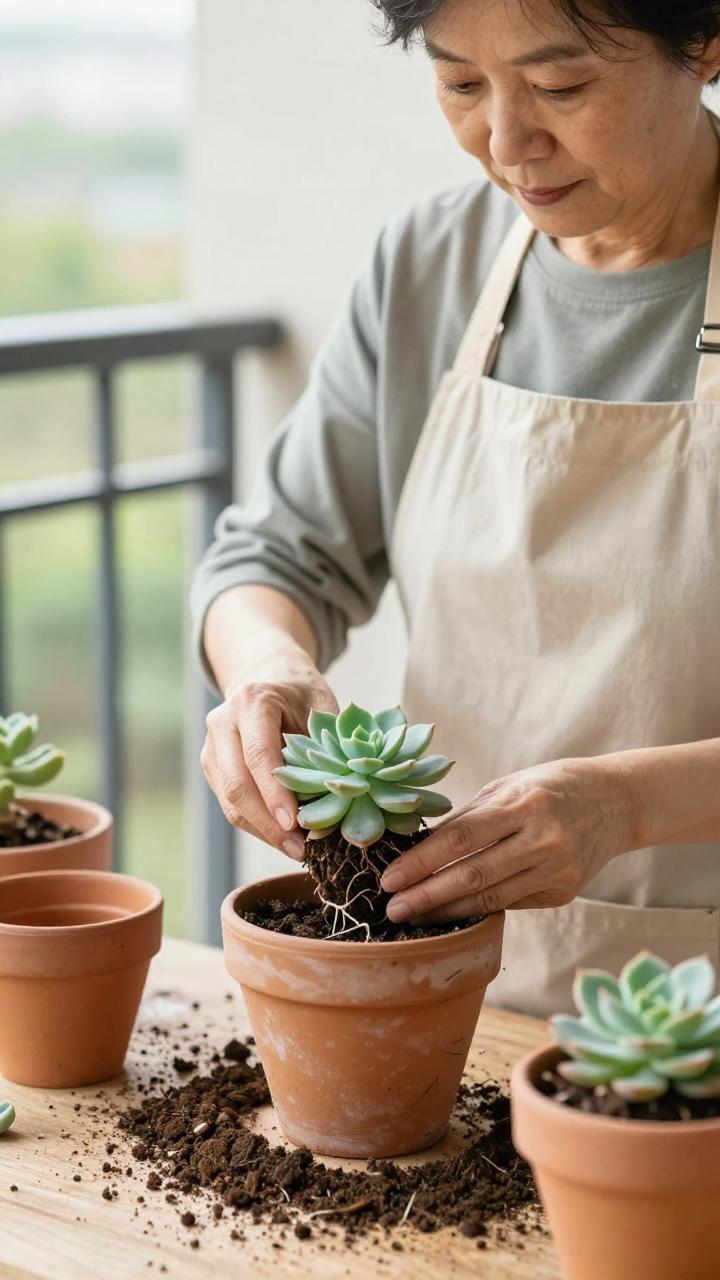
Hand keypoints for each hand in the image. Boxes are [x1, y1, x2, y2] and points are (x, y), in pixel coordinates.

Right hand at [200, 646, 338, 858]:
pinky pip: (230, 804)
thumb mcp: (322, 704)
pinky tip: (283, 837)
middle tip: (300, 850)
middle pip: (236, 784)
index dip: (275, 793)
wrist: (267, 674)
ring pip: (229, 801)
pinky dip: (257, 825)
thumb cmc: (301, 692)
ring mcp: (212, 747)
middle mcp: (223, 722)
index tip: (295, 825)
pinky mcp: (212, 767)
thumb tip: (343, 795)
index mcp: (252, 701)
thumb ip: (328, 744)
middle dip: (267, 824)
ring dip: (262, 831)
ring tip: (296, 850)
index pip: (258, 754)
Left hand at [380, 756, 639, 922]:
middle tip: (392, 909)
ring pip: (490, 898)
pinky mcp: (563, 892)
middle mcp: (543, 839)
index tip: (389, 878)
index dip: (421, 862)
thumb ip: (468, 816)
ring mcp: (556, 869)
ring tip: (414, 917)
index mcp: (524, 804)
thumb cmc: (550, 787)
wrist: (615, 802)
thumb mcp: (509, 786)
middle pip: (472, 875)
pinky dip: (479, 908)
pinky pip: (511, 903)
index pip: (461, 838)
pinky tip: (452, 912)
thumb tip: (418, 846)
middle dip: (426, 896)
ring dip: (447, 911)